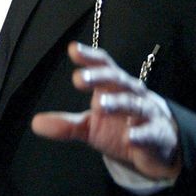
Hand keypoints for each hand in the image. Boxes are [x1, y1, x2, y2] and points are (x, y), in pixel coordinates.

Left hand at [32, 42, 180, 180]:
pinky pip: (150, 133)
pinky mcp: (157, 135)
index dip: (89, 57)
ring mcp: (146, 113)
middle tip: (78, 79)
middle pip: (117, 80)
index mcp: (114, 86)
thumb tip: (35, 123)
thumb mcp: (91, 126)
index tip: (73, 49)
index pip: (103, 65)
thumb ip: (66, 124)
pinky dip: (140, 134)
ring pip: (133, 104)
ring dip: (117, 103)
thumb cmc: (122, 126)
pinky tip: (130, 138)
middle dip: (99, 77)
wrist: (160, 146)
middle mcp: (132, 93)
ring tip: (98, 105)